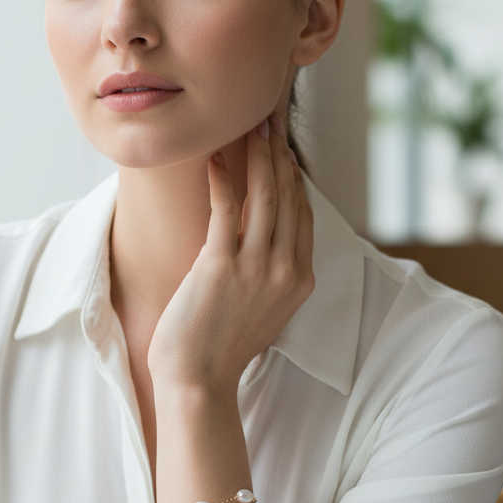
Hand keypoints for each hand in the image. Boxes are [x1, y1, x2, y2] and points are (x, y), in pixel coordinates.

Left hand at [147, 113, 314, 395]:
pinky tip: (214, 158)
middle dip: (279, 155)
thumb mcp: (263, 311)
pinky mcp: (221, 266)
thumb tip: (263, 244)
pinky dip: (222, 179)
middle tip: (268, 122)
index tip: (284, 150)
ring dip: (257, 157)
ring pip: (265, 197)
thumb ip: (272, 276)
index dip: (294, 177)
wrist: (199, 381)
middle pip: (288, 198)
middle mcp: (286, 270)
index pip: (303, 214)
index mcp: (299, 280)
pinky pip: (226, 210)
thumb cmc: (221, 348)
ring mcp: (256, 268)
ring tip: (248, 128)